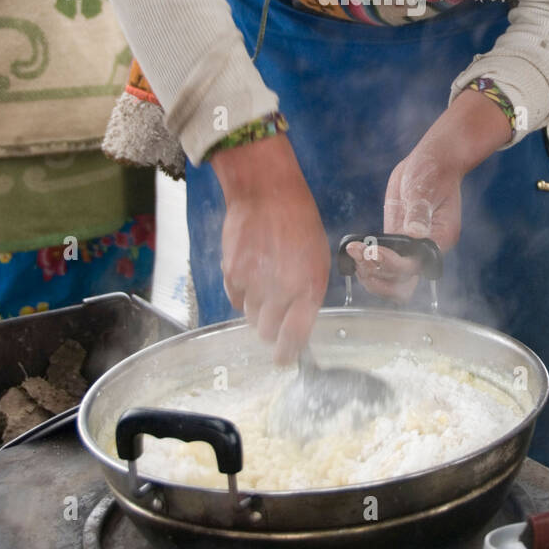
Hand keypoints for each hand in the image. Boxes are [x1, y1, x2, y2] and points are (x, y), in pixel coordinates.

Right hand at [210, 135, 329, 362]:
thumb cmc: (298, 220)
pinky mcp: (231, 273)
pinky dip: (242, 292)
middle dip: (270, 328)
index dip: (287, 352)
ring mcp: (253, 283)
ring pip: (249, 317)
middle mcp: (280, 290)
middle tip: (274, 312)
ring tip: (264, 280)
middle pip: (267, 332)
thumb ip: (308, 292)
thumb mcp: (317, 257)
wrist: (266, 191)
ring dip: (257, 308)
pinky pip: (235, 298)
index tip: (284, 357)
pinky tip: (251, 269)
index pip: (295, 337)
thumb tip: (298, 320)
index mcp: (308, 287)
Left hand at [345, 88, 511, 301]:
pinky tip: (353, 249)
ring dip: (369, 273)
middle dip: (378, 277)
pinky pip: (380, 261)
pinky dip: (365, 262)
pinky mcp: (396, 239)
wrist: (430, 162)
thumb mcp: (425, 189)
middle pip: (401, 285)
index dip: (392, 264)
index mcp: (439, 241)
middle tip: (360, 257)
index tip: (373, 250)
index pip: (413, 267)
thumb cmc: (433, 172)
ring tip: (353, 252)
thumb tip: (414, 233)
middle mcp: (424, 250)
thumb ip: (419, 212)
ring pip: (389, 279)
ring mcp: (409, 247)